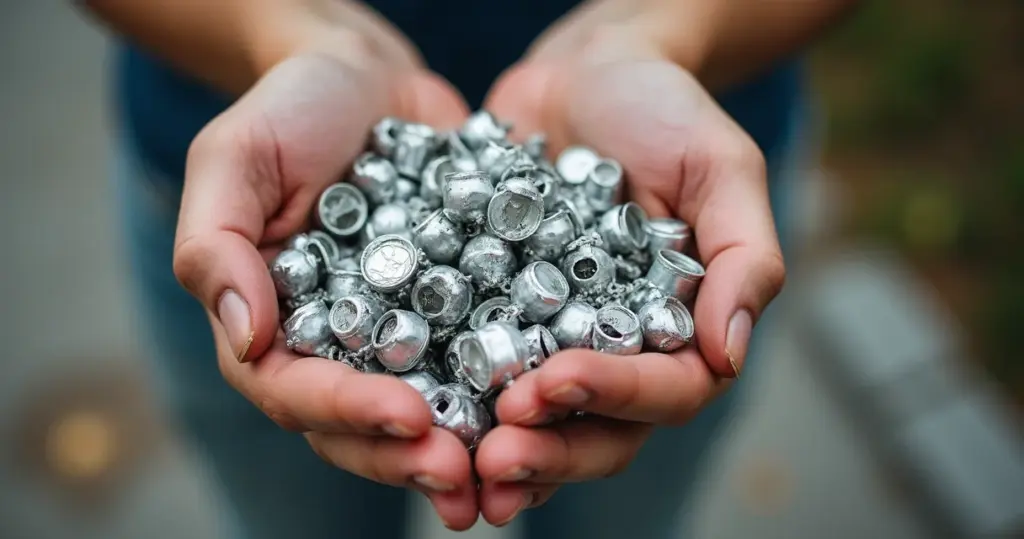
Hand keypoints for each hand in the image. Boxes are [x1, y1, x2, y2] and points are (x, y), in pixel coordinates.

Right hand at [172, 31, 480, 528]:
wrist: (368, 75)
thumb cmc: (291, 110)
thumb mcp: (236, 160)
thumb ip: (216, 247)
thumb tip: (244, 339)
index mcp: (273, 325)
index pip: (295, 392)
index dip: (349, 414)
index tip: (407, 417)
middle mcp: (336, 344)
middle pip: (363, 424)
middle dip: (411, 455)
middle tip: (465, 474)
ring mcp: (398, 332)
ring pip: (427, 410)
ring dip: (465, 447)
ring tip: (512, 467)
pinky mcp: (455, 309)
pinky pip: (479, 358)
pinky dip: (510, 390)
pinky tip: (552, 409)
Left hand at [473, 22, 785, 524]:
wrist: (584, 71)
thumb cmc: (663, 110)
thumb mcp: (720, 167)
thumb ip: (745, 256)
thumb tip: (730, 353)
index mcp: (681, 328)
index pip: (666, 390)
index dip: (615, 396)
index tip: (556, 380)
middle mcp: (619, 348)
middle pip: (597, 431)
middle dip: (548, 451)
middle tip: (495, 458)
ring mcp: (554, 338)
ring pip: (535, 421)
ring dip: (499, 450)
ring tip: (454, 461)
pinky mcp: (497, 315)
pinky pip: (475, 369)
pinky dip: (451, 400)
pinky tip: (412, 414)